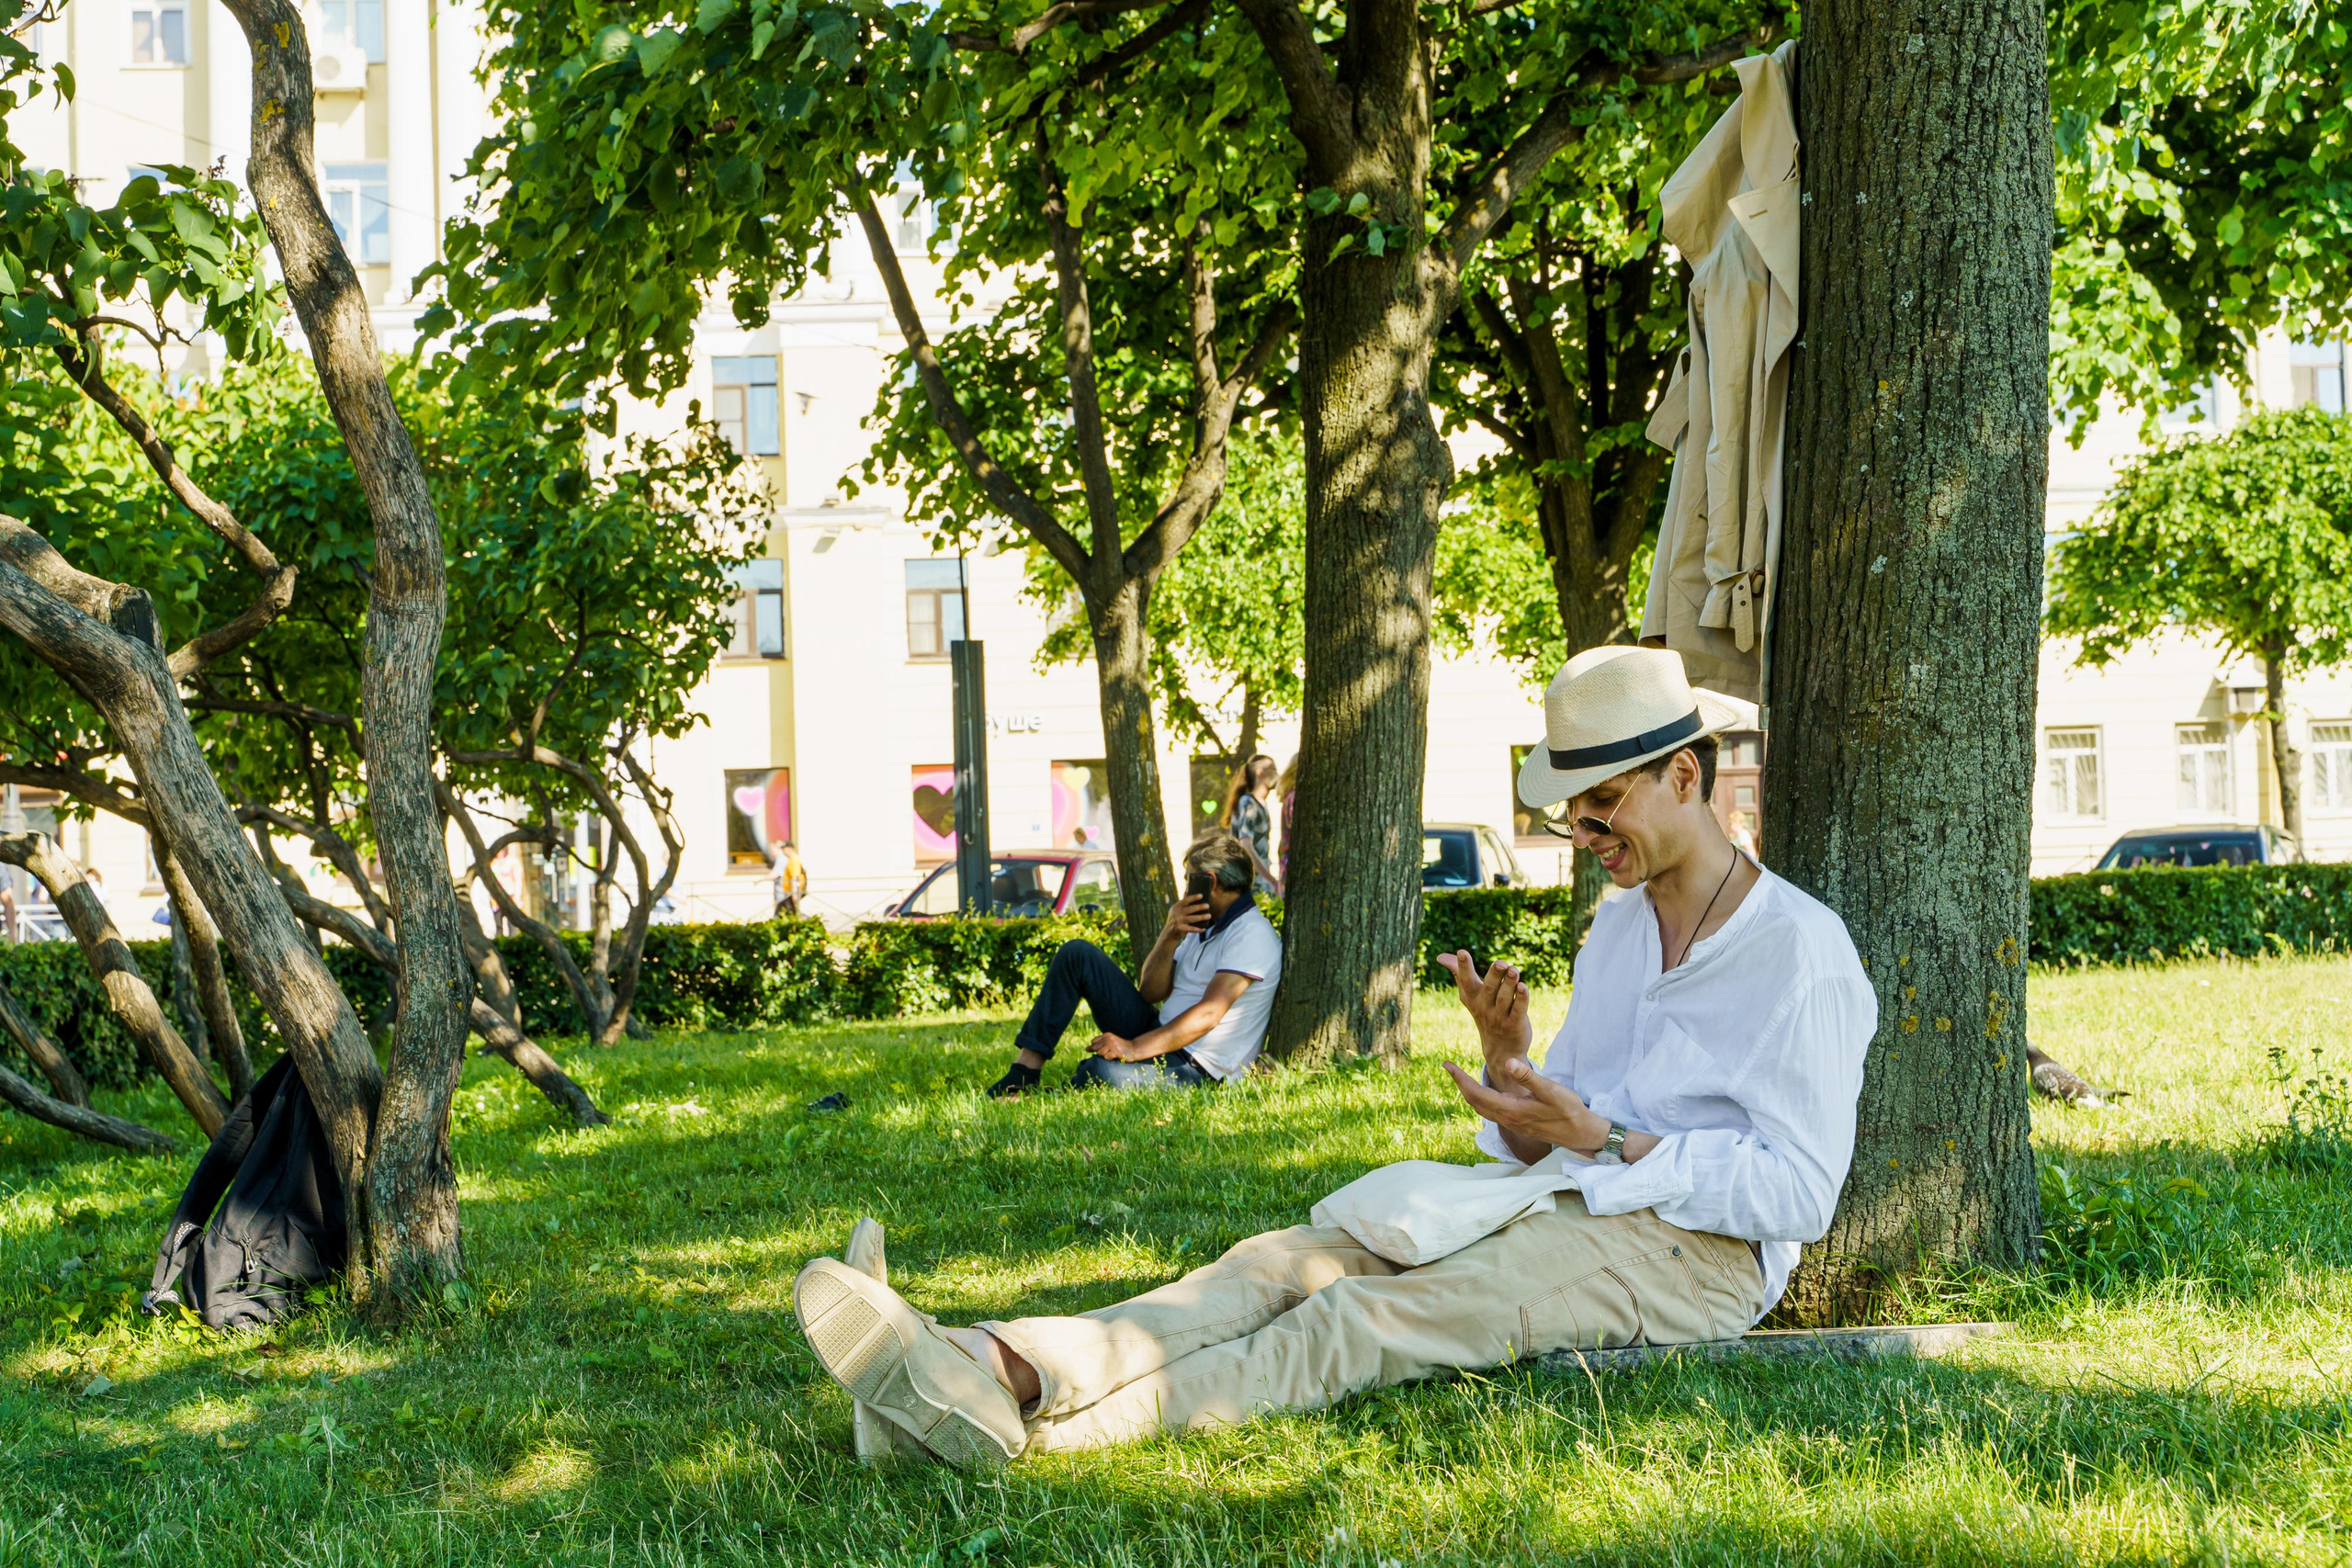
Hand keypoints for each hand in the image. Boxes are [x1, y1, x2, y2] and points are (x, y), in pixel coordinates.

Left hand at [1090, 1033, 1139, 1060]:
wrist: (1134, 1049)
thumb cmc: (1120, 1047)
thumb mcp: (1109, 1043)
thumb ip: (1097, 1046)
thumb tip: (1085, 1049)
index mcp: (1106, 1035)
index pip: (1093, 1042)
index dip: (1097, 1047)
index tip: (1105, 1049)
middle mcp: (1108, 1038)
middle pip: (1095, 1048)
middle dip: (1100, 1052)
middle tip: (1110, 1052)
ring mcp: (1112, 1045)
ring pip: (1100, 1053)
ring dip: (1105, 1056)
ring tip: (1113, 1054)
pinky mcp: (1116, 1051)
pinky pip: (1106, 1057)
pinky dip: (1110, 1058)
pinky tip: (1116, 1056)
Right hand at [1161, 894, 1210, 942]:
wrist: (1169, 932)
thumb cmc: (1176, 918)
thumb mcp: (1176, 909)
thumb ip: (1183, 901)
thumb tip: (1187, 888)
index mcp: (1176, 907)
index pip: (1185, 900)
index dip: (1193, 898)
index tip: (1201, 895)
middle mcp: (1177, 913)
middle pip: (1190, 909)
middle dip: (1199, 907)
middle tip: (1208, 905)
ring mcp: (1178, 921)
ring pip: (1192, 919)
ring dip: (1201, 917)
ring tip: (1209, 916)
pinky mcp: (1181, 929)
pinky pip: (1191, 929)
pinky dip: (1198, 929)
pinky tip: (1204, 928)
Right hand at [1434, 950, 1531, 1067]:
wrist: (1500, 1049)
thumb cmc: (1484, 1013)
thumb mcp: (1470, 996)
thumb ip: (1459, 974)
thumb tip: (1440, 956)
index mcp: (1473, 998)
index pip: (1466, 981)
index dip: (1463, 966)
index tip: (1462, 952)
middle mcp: (1485, 1007)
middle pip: (1489, 988)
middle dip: (1494, 974)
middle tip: (1500, 962)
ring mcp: (1500, 1017)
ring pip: (1505, 998)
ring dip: (1509, 983)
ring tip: (1514, 970)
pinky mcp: (1516, 1024)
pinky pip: (1519, 1010)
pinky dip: (1521, 999)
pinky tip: (1523, 987)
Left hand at [1443, 1056, 1607, 1154]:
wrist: (1581, 1134)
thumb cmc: (1570, 1111)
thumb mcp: (1552, 1090)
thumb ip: (1529, 1077)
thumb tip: (1507, 1063)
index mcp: (1511, 1109)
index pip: (1477, 1093)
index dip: (1460, 1079)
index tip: (1447, 1065)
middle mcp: (1507, 1119)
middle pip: (1474, 1101)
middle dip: (1460, 1084)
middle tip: (1449, 1067)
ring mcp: (1512, 1123)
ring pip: (1482, 1108)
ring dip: (1469, 1092)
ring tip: (1461, 1077)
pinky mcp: (1518, 1124)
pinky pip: (1491, 1111)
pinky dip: (1481, 1099)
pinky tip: (1483, 1092)